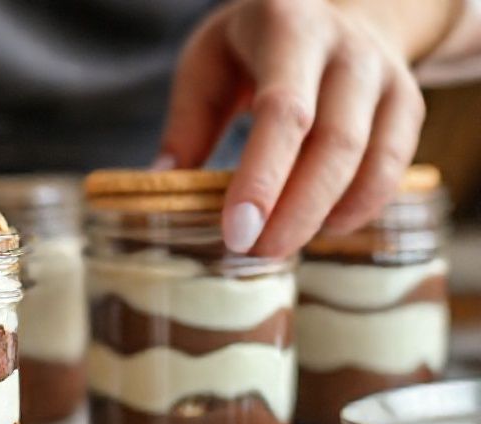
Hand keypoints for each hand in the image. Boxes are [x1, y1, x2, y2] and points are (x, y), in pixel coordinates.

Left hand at [160, 0, 457, 256]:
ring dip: (325, 213)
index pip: (282, 110)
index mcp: (288, 27)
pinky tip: (325, 227)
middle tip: (258, 252)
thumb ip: (188, 122)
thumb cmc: (255, 46)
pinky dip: (360, 205)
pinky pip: (393, 165)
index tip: (237, 231)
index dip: (263, 177)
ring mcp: (385, 75)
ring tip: (281, 247)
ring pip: (370, 157)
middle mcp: (347, 48)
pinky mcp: (409, 103)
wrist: (336, 10)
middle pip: (334, 141)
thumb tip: (162, 185)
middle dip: (296, 208)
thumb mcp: (208, 63)